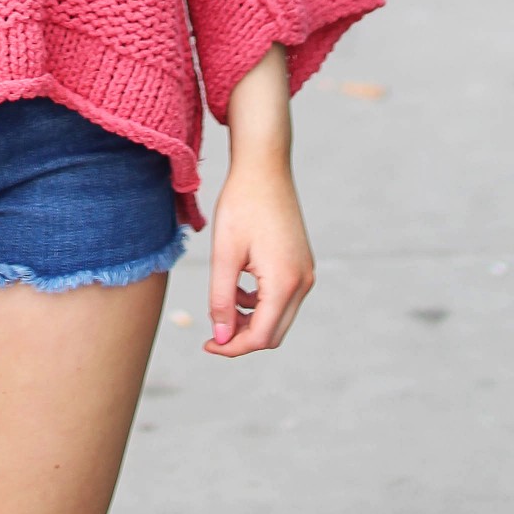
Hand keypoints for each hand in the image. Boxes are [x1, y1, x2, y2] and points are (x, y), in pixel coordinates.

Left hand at [205, 44, 314, 356]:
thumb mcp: (225, 254)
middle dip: (242, 338)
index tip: (207, 343)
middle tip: (212, 331)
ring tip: (223, 304)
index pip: (260, 336)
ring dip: (251, 321)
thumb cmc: (240, 205)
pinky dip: (261, 304)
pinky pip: (284, 299)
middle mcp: (303, 282)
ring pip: (279, 318)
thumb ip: (222, 299)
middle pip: (273, 333)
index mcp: (285, 282)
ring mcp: (306, 272)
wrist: (264, 166)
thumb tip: (222, 338)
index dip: (232, 347)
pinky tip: (239, 287)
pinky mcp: (302, 263)